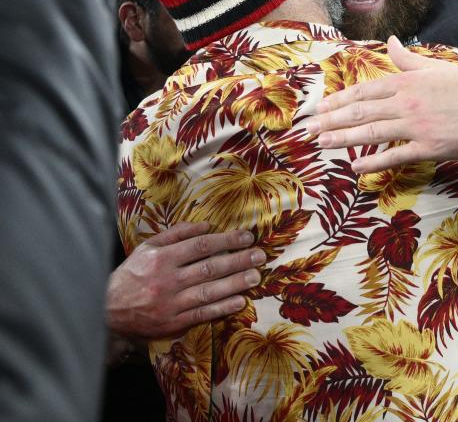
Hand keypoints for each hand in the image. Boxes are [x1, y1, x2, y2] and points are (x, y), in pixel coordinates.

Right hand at [107, 222, 264, 338]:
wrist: (106, 311)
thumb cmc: (131, 275)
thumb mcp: (147, 248)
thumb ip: (176, 234)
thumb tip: (207, 226)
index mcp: (161, 258)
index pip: (200, 246)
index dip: (226, 240)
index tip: (247, 236)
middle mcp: (167, 280)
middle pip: (209, 268)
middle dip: (238, 260)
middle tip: (260, 255)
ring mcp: (171, 303)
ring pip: (208, 291)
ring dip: (235, 283)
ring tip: (256, 276)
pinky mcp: (173, 323)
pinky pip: (202, 314)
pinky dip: (221, 308)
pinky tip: (239, 301)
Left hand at [305, 36, 457, 173]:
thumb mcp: (435, 67)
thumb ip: (408, 59)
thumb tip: (392, 42)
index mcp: (406, 82)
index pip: (364, 92)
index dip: (338, 101)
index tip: (319, 109)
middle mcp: (406, 103)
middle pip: (361, 112)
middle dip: (331, 121)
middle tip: (308, 130)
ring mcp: (417, 127)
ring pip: (372, 133)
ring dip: (344, 139)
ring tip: (323, 144)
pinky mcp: (429, 147)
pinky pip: (395, 156)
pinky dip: (374, 162)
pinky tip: (356, 167)